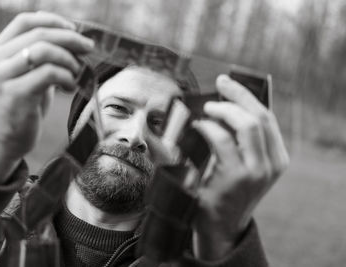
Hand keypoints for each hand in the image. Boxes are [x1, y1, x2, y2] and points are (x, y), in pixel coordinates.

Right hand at [0, 11, 93, 182]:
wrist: (3, 140)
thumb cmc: (21, 106)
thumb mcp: (27, 75)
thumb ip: (41, 58)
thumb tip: (75, 41)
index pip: (25, 21)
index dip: (53, 21)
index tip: (75, 30)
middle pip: (39, 34)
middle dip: (70, 39)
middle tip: (88, 48)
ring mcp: (2, 77)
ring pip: (44, 50)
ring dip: (68, 59)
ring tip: (77, 72)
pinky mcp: (15, 95)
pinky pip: (49, 74)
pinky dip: (67, 77)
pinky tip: (70, 87)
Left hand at [192, 75, 288, 259]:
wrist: (218, 225)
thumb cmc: (224, 189)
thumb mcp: (240, 163)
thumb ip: (239, 139)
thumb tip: (223, 105)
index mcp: (276, 157)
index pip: (267, 117)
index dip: (247, 96)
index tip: (229, 82)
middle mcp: (272, 164)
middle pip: (259, 116)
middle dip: (237, 95)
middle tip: (218, 85)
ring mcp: (257, 171)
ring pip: (247, 124)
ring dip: (224, 110)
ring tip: (207, 108)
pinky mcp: (237, 177)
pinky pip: (222, 140)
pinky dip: (209, 128)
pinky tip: (199, 126)